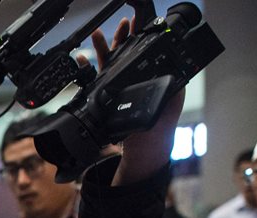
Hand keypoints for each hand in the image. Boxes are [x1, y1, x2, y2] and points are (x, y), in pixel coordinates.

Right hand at [79, 18, 183, 183]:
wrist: (140, 155)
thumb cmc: (156, 134)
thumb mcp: (167, 110)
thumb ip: (171, 91)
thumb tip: (176, 73)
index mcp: (152, 80)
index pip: (147, 53)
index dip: (142, 38)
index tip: (139, 23)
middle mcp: (135, 82)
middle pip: (128, 54)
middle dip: (123, 37)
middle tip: (123, 23)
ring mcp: (119, 91)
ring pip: (111, 64)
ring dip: (104, 48)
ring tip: (97, 34)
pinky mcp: (106, 100)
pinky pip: (95, 81)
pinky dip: (86, 69)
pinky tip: (81, 60)